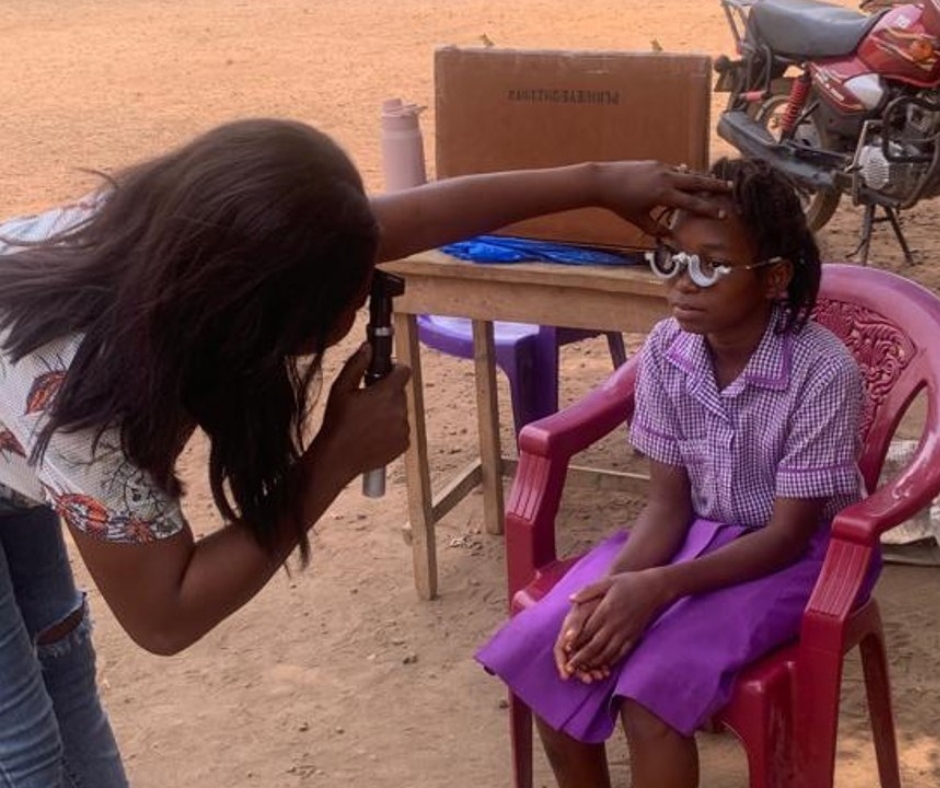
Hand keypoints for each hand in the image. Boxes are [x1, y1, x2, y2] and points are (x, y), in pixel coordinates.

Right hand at [307, 343, 410, 485]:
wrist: (337, 458)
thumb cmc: (336, 423)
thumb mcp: (340, 389)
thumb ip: (356, 364)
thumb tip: (368, 347)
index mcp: (387, 393)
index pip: (404, 371)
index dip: (394, 370)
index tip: (384, 374)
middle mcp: (400, 410)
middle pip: (401, 392)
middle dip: (388, 393)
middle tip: (367, 402)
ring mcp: (403, 428)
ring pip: (401, 411)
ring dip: (390, 412)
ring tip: (368, 420)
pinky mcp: (404, 444)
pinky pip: (402, 429)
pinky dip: (392, 429)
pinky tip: (373, 433)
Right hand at [553, 593, 608, 682]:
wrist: (611, 594)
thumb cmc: (595, 599)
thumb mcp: (584, 607)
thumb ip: (576, 622)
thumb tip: (568, 638)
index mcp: (568, 630)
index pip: (560, 651)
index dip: (562, 664)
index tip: (567, 675)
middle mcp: (575, 638)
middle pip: (573, 660)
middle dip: (580, 671)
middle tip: (590, 679)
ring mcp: (587, 641)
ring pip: (585, 661)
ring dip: (591, 671)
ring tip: (601, 676)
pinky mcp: (598, 642)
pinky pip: (596, 659)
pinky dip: (600, 666)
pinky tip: (608, 671)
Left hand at [562, 570, 672, 675]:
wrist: (654, 588)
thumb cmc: (629, 582)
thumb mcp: (608, 582)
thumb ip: (588, 591)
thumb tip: (571, 599)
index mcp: (607, 609)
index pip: (587, 630)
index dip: (576, 641)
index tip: (565, 649)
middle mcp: (616, 623)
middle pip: (596, 645)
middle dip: (582, 658)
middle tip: (570, 668)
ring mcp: (626, 632)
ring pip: (608, 653)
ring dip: (595, 663)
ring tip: (584, 670)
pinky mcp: (635, 637)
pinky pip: (622, 653)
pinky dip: (611, 661)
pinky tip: (604, 665)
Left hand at [594, 161, 729, 236]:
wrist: (603, 181)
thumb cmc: (619, 203)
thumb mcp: (638, 220)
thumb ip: (656, 229)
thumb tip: (670, 237)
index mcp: (664, 195)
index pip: (692, 203)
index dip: (709, 209)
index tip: (723, 213)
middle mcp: (666, 179)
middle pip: (697, 181)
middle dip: (715, 185)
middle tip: (731, 187)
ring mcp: (661, 168)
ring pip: (687, 173)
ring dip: (701, 178)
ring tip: (713, 182)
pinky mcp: (655, 163)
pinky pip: (675, 169)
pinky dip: (684, 174)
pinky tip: (688, 177)